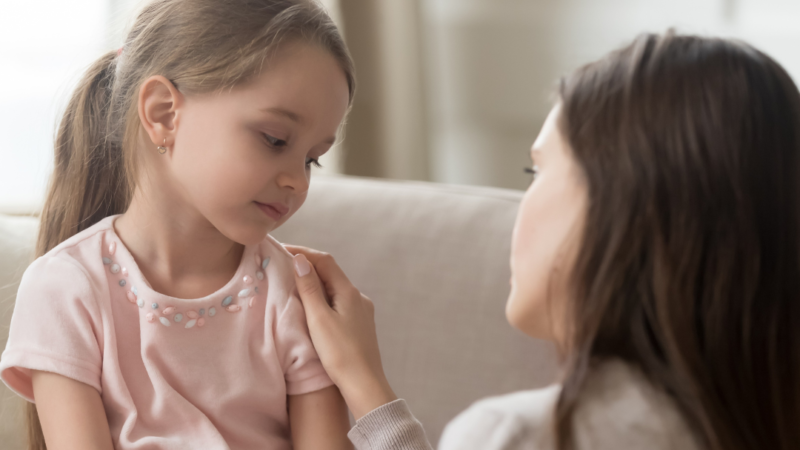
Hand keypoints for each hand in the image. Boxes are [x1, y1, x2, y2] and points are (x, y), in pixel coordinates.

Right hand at [286, 245, 397, 419]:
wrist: (364, 384)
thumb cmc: (340, 353)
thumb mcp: (319, 318)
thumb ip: (309, 288)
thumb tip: (301, 260)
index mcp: (349, 292)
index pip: (325, 261)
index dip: (303, 252)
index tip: (281, 250)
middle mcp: (358, 297)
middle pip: (331, 273)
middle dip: (308, 266)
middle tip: (283, 265)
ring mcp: (361, 311)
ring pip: (334, 289)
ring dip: (315, 283)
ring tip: (293, 285)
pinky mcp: (359, 325)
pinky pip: (338, 303)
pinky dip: (323, 298)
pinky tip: (312, 308)